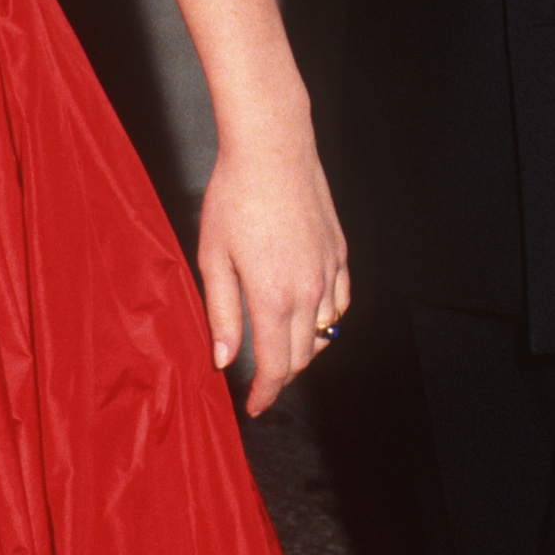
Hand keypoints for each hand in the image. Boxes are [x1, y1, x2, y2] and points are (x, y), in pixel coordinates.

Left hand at [197, 124, 349, 416]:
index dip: (265, 393)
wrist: (273, 149)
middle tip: (261, 381)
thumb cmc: (235, 196)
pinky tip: (310, 317)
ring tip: (279, 349)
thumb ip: (220, 314)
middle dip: (281, 376)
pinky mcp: (340, 253)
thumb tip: (224, 359)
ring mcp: (329, 272)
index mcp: (273, 297)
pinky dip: (326, 320)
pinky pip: (341, 303)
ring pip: (325, 334)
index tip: (255, 405)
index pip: (275, 367)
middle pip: (302, 357)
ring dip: (303, 350)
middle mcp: (309, 291)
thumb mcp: (213, 258)